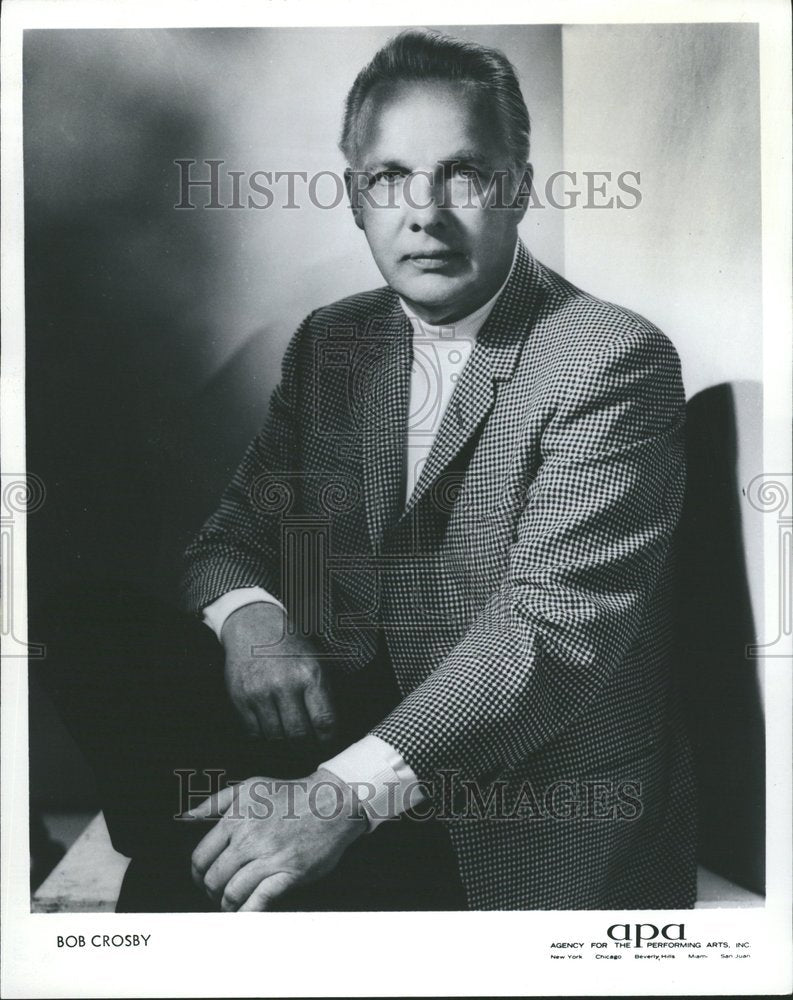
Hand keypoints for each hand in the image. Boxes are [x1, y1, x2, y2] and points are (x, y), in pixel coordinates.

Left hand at [188, 768, 366, 909]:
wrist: (332, 802)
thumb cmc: (291, 793)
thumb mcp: (250, 786)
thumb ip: (216, 802)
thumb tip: (187, 816)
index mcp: (236, 819)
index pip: (201, 857)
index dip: (197, 874)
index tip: (203, 879)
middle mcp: (249, 839)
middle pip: (214, 879)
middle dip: (211, 891)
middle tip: (218, 893)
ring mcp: (269, 857)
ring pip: (233, 893)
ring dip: (227, 905)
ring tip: (231, 905)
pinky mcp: (289, 873)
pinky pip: (259, 902)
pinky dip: (247, 913)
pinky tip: (245, 914)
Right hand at [221, 602, 335, 744]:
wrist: (254, 625)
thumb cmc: (290, 646)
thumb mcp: (316, 662)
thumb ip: (323, 694)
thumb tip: (330, 730)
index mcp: (310, 675)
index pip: (324, 722)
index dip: (327, 740)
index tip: (326, 743)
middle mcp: (284, 684)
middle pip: (299, 735)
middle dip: (306, 746)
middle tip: (308, 746)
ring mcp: (259, 692)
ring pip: (275, 737)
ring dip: (284, 741)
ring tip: (289, 734)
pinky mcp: (240, 698)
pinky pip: (254, 732)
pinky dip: (264, 734)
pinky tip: (271, 725)